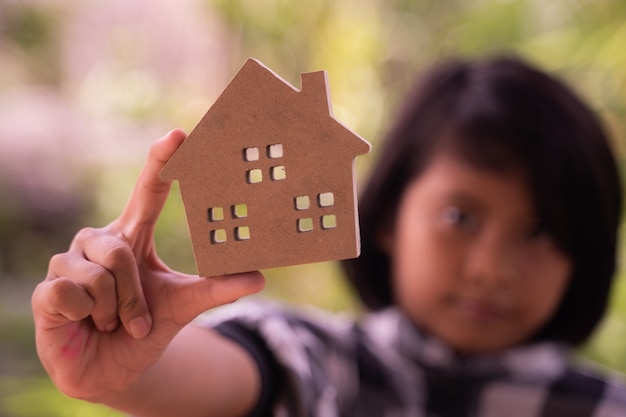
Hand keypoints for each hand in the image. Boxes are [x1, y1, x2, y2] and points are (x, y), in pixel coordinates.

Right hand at [31, 129, 264, 403]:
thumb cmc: (145, 328)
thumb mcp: (183, 304)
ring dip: (115, 312)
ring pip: (99, 277)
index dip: (161, 160)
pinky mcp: (49, 290)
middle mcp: (99, 240)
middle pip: (120, 252)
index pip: (148, 189)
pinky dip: (88, 318)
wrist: (113, 369)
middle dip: (133, 297)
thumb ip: (217, 289)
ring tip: (111, 323)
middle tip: (136, 321)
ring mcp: (69, 262)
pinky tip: (84, 324)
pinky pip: (72, 294)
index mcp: (132, 235)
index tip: (180, 135)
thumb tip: (259, 278)